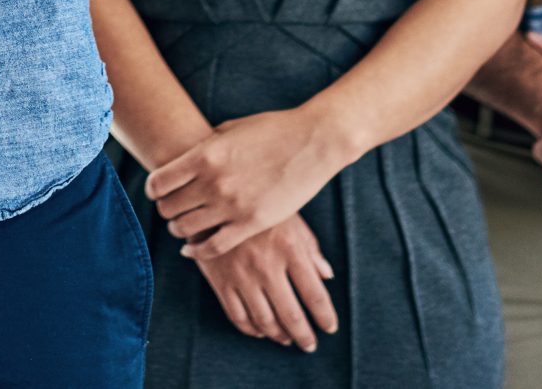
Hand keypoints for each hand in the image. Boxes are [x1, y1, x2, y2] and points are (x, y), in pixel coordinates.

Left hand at [147, 108, 347, 261]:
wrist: (313, 141)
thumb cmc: (272, 129)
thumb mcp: (230, 129)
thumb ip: (205, 147)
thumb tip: (185, 162)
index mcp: (204, 155)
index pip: (158, 183)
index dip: (154, 190)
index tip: (159, 192)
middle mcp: (213, 181)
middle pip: (168, 208)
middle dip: (166, 209)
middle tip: (173, 209)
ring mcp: (232, 205)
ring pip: (185, 229)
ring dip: (179, 229)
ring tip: (184, 226)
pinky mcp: (252, 223)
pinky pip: (212, 247)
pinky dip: (197, 251)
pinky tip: (193, 248)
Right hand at [196, 214, 336, 352]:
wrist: (211, 194)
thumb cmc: (258, 204)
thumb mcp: (289, 218)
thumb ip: (310, 247)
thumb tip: (327, 275)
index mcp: (289, 248)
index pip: (314, 294)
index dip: (325, 317)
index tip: (330, 328)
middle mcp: (266, 265)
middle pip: (291, 314)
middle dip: (304, 335)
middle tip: (310, 345)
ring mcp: (241, 275)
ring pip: (264, 320)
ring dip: (279, 335)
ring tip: (287, 339)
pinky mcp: (220, 280)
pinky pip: (237, 315)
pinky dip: (251, 329)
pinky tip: (260, 330)